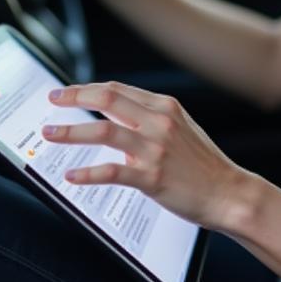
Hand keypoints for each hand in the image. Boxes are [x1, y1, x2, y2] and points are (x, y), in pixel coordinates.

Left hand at [42, 81, 250, 230]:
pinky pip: (112, 172)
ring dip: (71, 132)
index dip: (87, 88)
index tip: (66, 92)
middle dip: (74, 97)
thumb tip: (117, 112)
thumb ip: (152, 118)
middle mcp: (159, 123)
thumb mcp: (182, 128)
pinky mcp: (152, 177)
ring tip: (51, 134)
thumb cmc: (204, 164)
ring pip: (104, 131)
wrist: (228, 193)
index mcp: (166, 107)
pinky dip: (87, 173)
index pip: (117, 89)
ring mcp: (155, 149)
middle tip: (52, 101)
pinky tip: (72, 174)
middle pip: (108, 99)